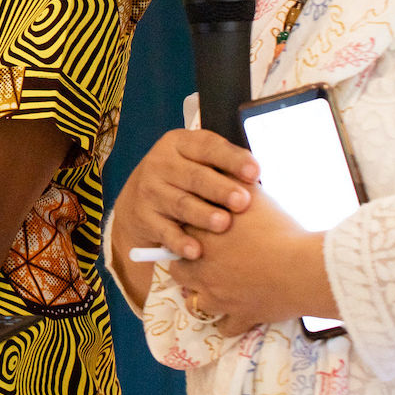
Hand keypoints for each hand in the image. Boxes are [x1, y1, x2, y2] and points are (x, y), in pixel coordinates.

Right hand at [111, 129, 258, 264]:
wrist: (139, 197)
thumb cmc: (185, 177)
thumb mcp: (197, 161)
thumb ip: (223, 165)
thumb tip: (256, 178)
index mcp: (179, 143)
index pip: (208, 146)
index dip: (232, 159)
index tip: (255, 173)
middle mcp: (161, 162)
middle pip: (194, 176)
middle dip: (220, 189)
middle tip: (243, 202)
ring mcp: (150, 190)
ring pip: (181, 203)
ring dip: (203, 214)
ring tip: (223, 224)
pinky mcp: (143, 217)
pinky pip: (165, 231)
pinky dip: (180, 242)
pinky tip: (195, 251)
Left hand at [168, 186, 335, 329]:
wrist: (302, 267)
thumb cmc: (278, 226)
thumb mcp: (252, 193)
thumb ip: (231, 179)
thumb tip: (222, 165)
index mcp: (202, 237)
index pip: (177, 231)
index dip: (184, 229)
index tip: (192, 227)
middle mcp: (202, 269)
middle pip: (176, 267)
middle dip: (184, 263)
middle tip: (198, 257)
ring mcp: (218, 297)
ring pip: (194, 302)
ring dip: (199, 295)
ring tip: (211, 286)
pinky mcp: (239, 317)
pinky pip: (223, 327)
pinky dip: (226, 322)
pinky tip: (231, 314)